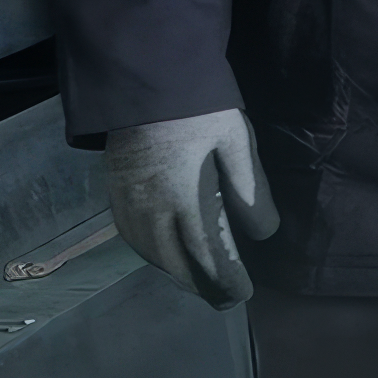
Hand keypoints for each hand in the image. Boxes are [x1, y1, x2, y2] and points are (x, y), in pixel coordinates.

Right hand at [103, 107, 277, 304]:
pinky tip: (166, 255)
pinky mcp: (114, 192)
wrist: (143, 79)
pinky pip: (132, 237)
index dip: (225, 279)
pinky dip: (152, 255)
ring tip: (199, 282)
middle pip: (175, 263)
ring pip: (151, 254)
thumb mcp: (235, 140)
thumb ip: (250, 189)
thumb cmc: (198, 108)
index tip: (243, 293)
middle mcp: (150, 209)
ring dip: (175, 273)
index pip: (207, 255)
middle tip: (224, 299)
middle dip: (201, 285)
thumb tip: (264, 233)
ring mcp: (127, 202)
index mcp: (184, 197)